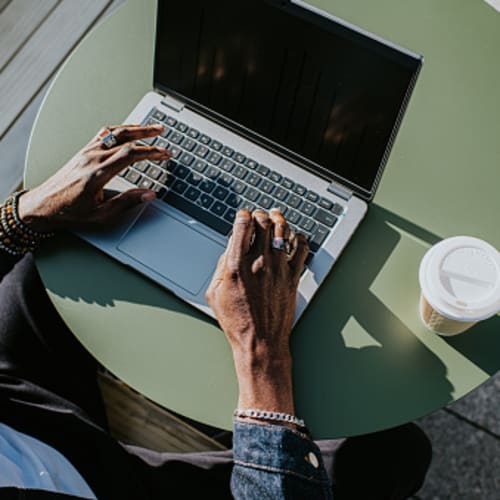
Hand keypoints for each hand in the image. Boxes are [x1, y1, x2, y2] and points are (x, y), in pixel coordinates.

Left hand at [18, 124, 170, 232]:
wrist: (43, 205)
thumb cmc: (69, 212)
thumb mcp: (101, 215)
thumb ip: (127, 203)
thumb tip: (149, 194)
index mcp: (98, 174)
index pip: (130, 155)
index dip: (151, 152)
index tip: (164, 153)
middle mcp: (92, 158)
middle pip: (125, 139)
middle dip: (147, 135)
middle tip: (163, 133)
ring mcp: (87, 152)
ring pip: (115, 133)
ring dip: (135, 128)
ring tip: (151, 128)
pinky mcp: (83, 151)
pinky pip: (104, 134)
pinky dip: (120, 130)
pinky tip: (128, 130)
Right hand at [206, 208, 308, 415]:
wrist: (261, 341)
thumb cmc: (237, 322)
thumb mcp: (215, 294)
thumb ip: (221, 267)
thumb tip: (230, 250)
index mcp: (237, 265)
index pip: (243, 225)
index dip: (243, 215)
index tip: (243, 215)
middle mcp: (259, 262)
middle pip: (264, 223)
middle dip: (260, 214)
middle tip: (258, 215)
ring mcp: (279, 268)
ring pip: (284, 231)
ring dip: (279, 220)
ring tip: (277, 217)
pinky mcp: (293, 277)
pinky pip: (302, 250)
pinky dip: (300, 238)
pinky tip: (296, 236)